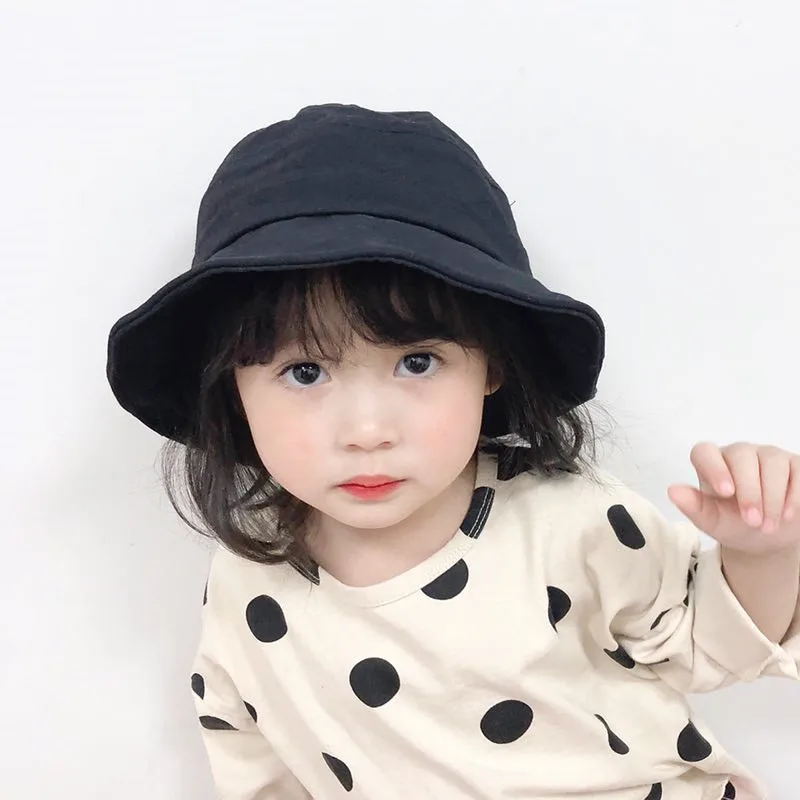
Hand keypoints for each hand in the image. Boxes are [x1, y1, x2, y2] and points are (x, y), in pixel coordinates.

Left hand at [668, 442, 799, 555]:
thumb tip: (673, 491)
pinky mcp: (794, 464)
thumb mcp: (711, 521)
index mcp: (711, 463)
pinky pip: (797, 469)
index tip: (726, 493)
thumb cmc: (732, 524)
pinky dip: (794, 494)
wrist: (765, 538)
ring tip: (768, 525)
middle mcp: (738, 454)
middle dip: (750, 492)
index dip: (715, 468)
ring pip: (772, 462)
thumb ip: (693, 506)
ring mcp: (767, 455)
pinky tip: (787, 514)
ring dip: (772, 498)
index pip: (705, 451)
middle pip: (742, 457)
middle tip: (752, 522)